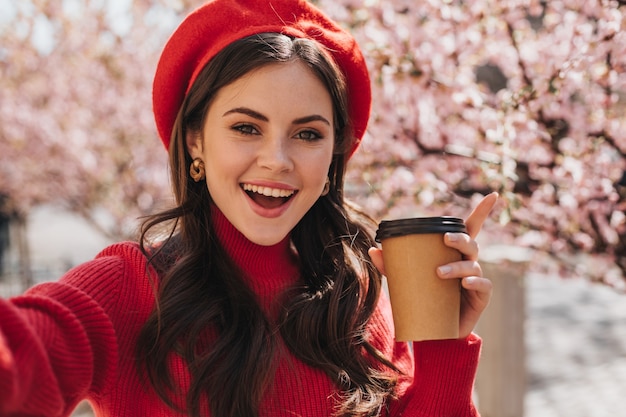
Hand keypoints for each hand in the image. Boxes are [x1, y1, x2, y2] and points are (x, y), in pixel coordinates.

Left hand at [368, 192, 498, 338]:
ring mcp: (475, 279)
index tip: (494, 194)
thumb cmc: (424, 298)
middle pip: (470, 242)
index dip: (482, 211)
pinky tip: (465, 283)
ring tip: (440, 272)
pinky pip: (483, 285)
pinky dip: (474, 282)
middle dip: (459, 238)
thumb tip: (373, 249)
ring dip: (458, 265)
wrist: (435, 331)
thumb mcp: (405, 281)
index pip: (470, 228)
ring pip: (473, 264)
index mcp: (454, 252)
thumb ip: (392, 265)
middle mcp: (468, 262)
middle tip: (445, 239)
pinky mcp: (480, 297)